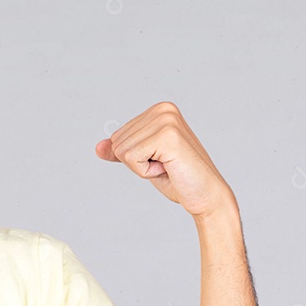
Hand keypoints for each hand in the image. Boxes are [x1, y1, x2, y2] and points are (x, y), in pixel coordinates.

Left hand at [95, 101, 234, 218]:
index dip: (134, 157)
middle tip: (165, 165)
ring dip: (142, 167)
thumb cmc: (178, 178)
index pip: (118, 136)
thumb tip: (99, 147)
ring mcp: (166, 121)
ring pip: (122, 151)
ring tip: (168, 166)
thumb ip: (121, 151)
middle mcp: (163, 109)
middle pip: (117, 142)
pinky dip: (146, 172)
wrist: (206, 196)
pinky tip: (168, 168)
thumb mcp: (143, 161)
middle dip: (136, 162)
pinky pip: (131, 158)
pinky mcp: (167, 136)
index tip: (160, 159)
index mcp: (159, 110)